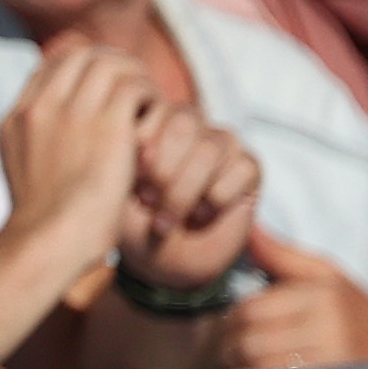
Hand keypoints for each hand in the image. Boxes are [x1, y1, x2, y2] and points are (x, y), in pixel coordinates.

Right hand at [0, 39, 157, 258]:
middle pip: (82, 54)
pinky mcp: (105, 124)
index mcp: (18, 118)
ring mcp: (70, 112)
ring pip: (111, 63)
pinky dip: (152, 98)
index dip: (87, 66)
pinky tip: (158, 122)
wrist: (50, 240)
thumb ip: (42, 145)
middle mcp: (40, 107)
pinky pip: (136, 86)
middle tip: (138, 89)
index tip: (110, 85)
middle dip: (116, 65)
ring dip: (137, 80)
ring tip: (151, 105)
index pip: (53, 63)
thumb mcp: (28, 174)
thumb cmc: (48, 225)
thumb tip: (61, 137)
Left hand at [114, 92, 261, 297]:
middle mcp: (191, 127)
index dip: (144, 143)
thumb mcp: (118, 189)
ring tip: (168, 218)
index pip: (157, 108)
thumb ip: (128, 159)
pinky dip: (217, 199)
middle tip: (148, 202)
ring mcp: (223, 145)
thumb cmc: (136, 222)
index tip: (130, 182)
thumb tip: (145, 147)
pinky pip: (241, 169)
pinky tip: (201, 215)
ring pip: (212, 148)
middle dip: (164, 169)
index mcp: (154, 121)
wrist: (164, 260)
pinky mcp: (249, 168)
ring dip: (186, 191)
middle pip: (185, 123)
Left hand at [214, 230, 367, 368]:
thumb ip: (286, 256)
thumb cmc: (365, 322)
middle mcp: (331, 326)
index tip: (235, 331)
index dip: (232, 323)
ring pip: (259, 367)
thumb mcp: (333, 280)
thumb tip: (250, 229)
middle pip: (249, 341)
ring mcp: (334, 361)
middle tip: (236, 355)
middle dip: (232, 350)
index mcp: (326, 294)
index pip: (249, 309)